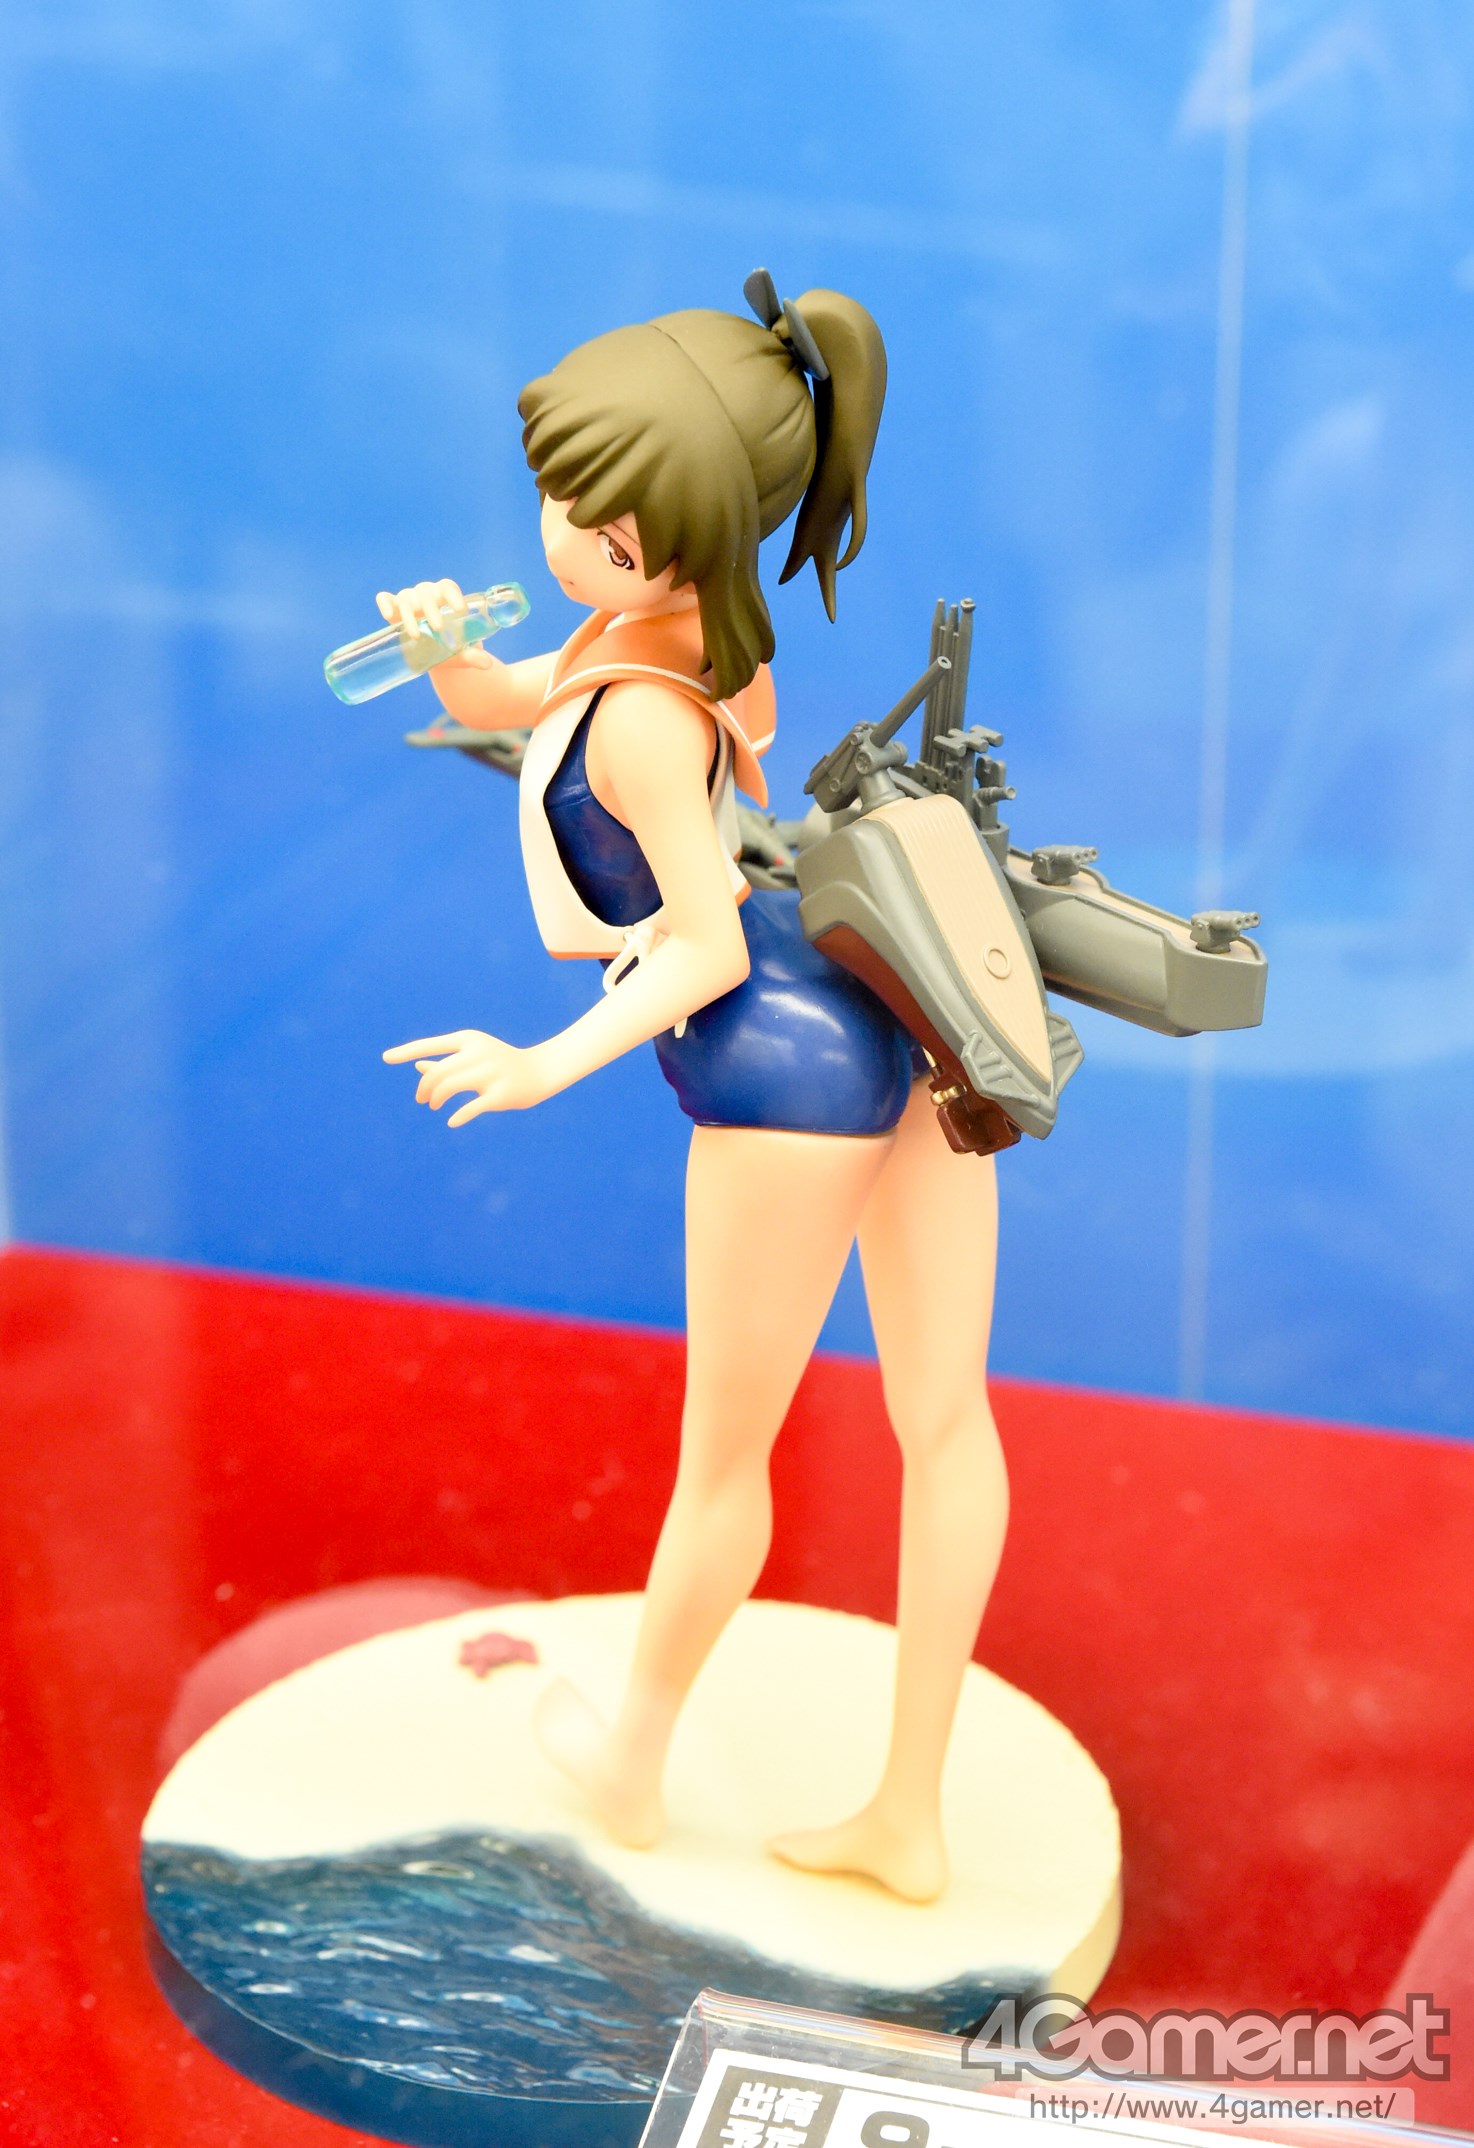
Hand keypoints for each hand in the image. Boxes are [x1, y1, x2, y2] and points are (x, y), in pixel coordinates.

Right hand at [374, 578, 495, 668]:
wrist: (432, 654)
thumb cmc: (451, 648)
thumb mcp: (461, 653)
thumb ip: (473, 656)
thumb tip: (486, 664)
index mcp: (445, 598)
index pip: (448, 587)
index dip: (453, 595)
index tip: (461, 610)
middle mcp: (426, 595)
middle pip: (426, 593)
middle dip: (431, 609)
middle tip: (438, 628)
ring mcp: (408, 601)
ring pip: (406, 598)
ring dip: (409, 614)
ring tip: (415, 636)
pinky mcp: (393, 611)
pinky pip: (385, 599)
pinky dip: (385, 603)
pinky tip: (388, 615)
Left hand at [382, 1029, 559, 1123]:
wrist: (540, 1071)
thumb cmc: (500, 1064)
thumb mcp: (473, 1058)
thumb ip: (446, 1063)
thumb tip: (417, 1067)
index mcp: (468, 1039)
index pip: (430, 1044)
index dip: (406, 1052)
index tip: (385, 1058)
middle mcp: (477, 1052)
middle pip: (436, 1072)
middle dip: (424, 1089)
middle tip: (422, 1100)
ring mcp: (490, 1073)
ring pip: (448, 1087)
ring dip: (435, 1099)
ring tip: (433, 1105)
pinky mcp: (500, 1094)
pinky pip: (471, 1107)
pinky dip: (458, 1116)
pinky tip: (451, 1122)